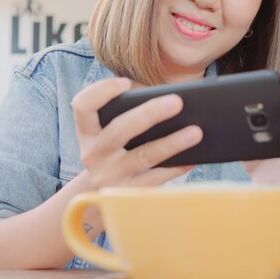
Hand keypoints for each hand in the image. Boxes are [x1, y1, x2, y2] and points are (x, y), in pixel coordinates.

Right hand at [70, 78, 202, 188]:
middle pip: (119, 131)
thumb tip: (169, 99)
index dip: (101, 92)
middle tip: (177, 101)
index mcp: (87, 131)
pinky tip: (193, 158)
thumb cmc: (118, 146)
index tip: (124, 83)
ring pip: (143, 156)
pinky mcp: (126, 195)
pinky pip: (155, 180)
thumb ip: (130, 107)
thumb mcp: (112, 127)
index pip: (83, 106)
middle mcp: (93, 154)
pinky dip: (175, 168)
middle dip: (149, 114)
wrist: (101, 193)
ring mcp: (108, 177)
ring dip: (171, 143)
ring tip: (196, 131)